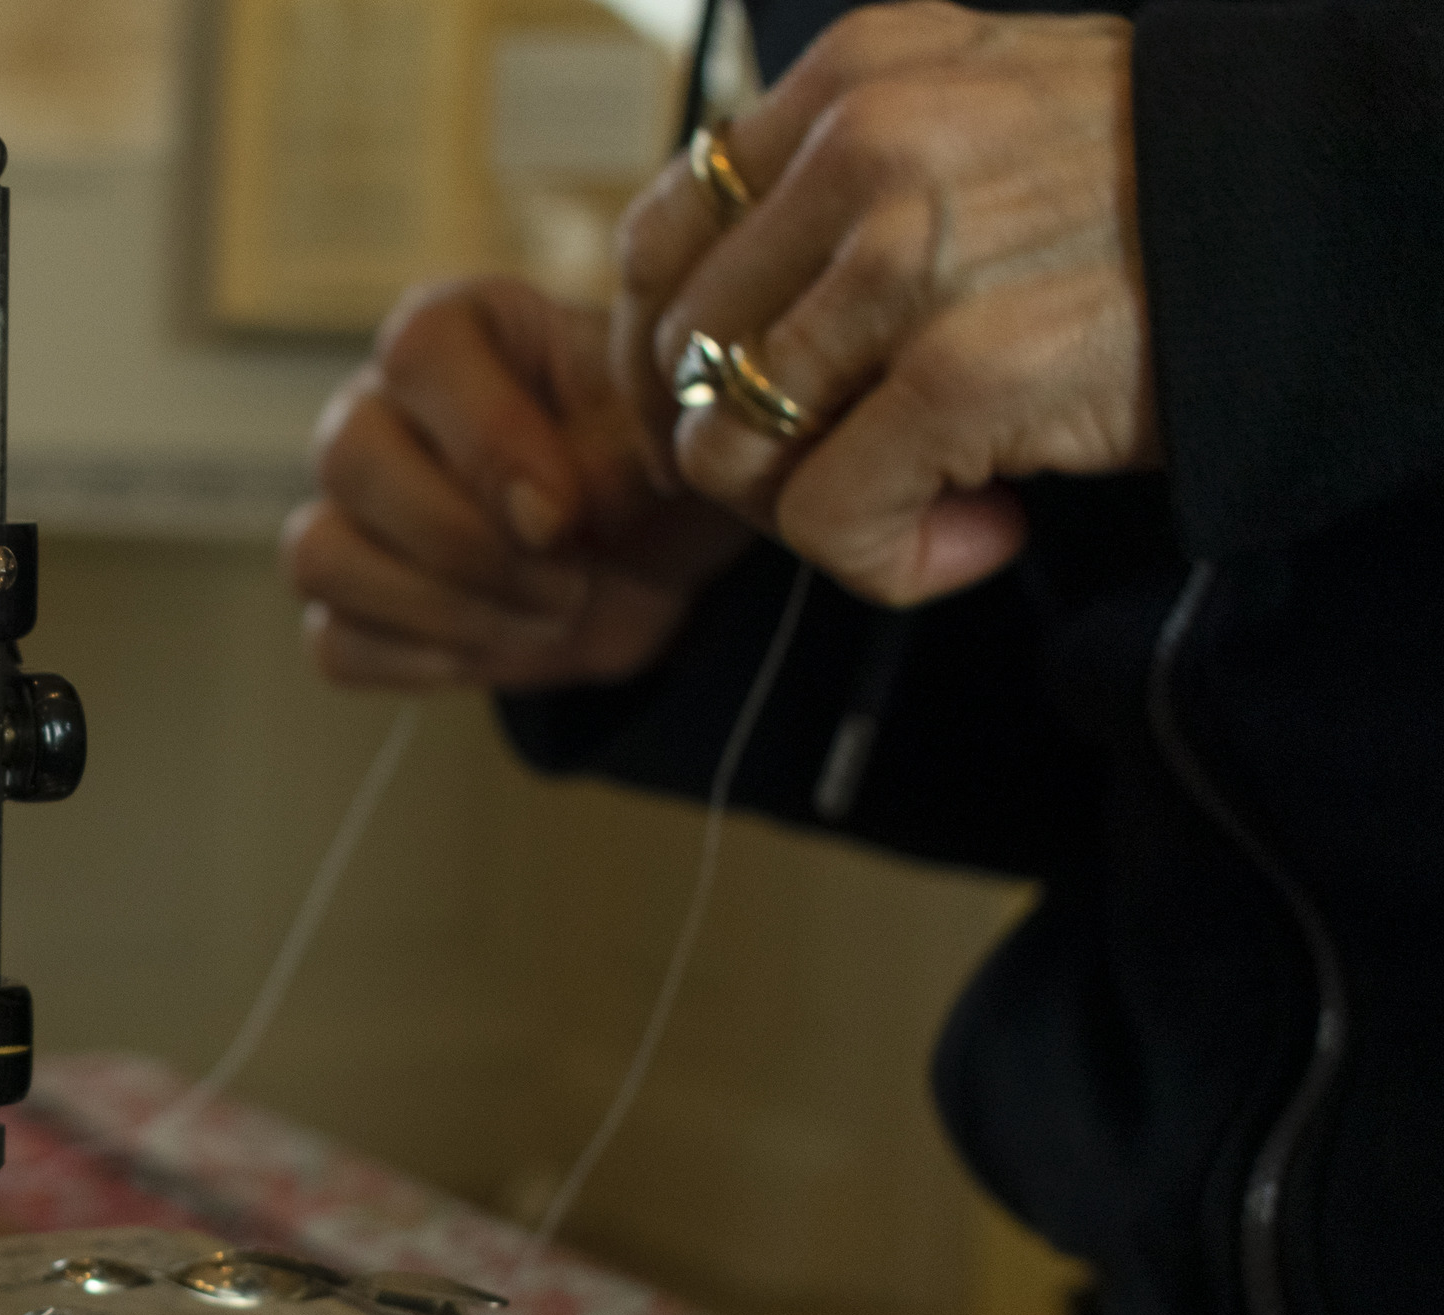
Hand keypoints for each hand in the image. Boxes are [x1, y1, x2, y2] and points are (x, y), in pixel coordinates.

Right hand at [283, 277, 751, 692]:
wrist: (657, 556)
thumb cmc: (658, 466)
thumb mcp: (668, 436)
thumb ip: (618, 444)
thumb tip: (541, 510)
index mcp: (461, 329)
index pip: (418, 348)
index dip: (486, 438)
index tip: (563, 513)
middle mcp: (382, 404)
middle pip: (350, 457)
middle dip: (466, 544)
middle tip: (568, 580)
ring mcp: (351, 507)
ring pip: (320, 554)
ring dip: (443, 609)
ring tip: (548, 614)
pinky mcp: (349, 601)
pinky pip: (334, 642)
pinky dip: (421, 662)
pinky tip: (502, 644)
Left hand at [614, 1, 1157, 605]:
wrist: (1335, 211)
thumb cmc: (1150, 194)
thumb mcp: (978, 121)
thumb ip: (843, 187)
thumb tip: (713, 333)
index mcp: (853, 75)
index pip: (659, 243)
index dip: (673, 359)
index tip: (740, 415)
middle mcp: (866, 145)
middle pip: (686, 363)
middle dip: (752, 453)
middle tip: (857, 472)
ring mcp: (910, 255)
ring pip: (737, 452)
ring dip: (827, 511)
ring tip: (936, 492)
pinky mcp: (968, 369)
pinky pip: (830, 518)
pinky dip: (892, 560)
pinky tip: (987, 528)